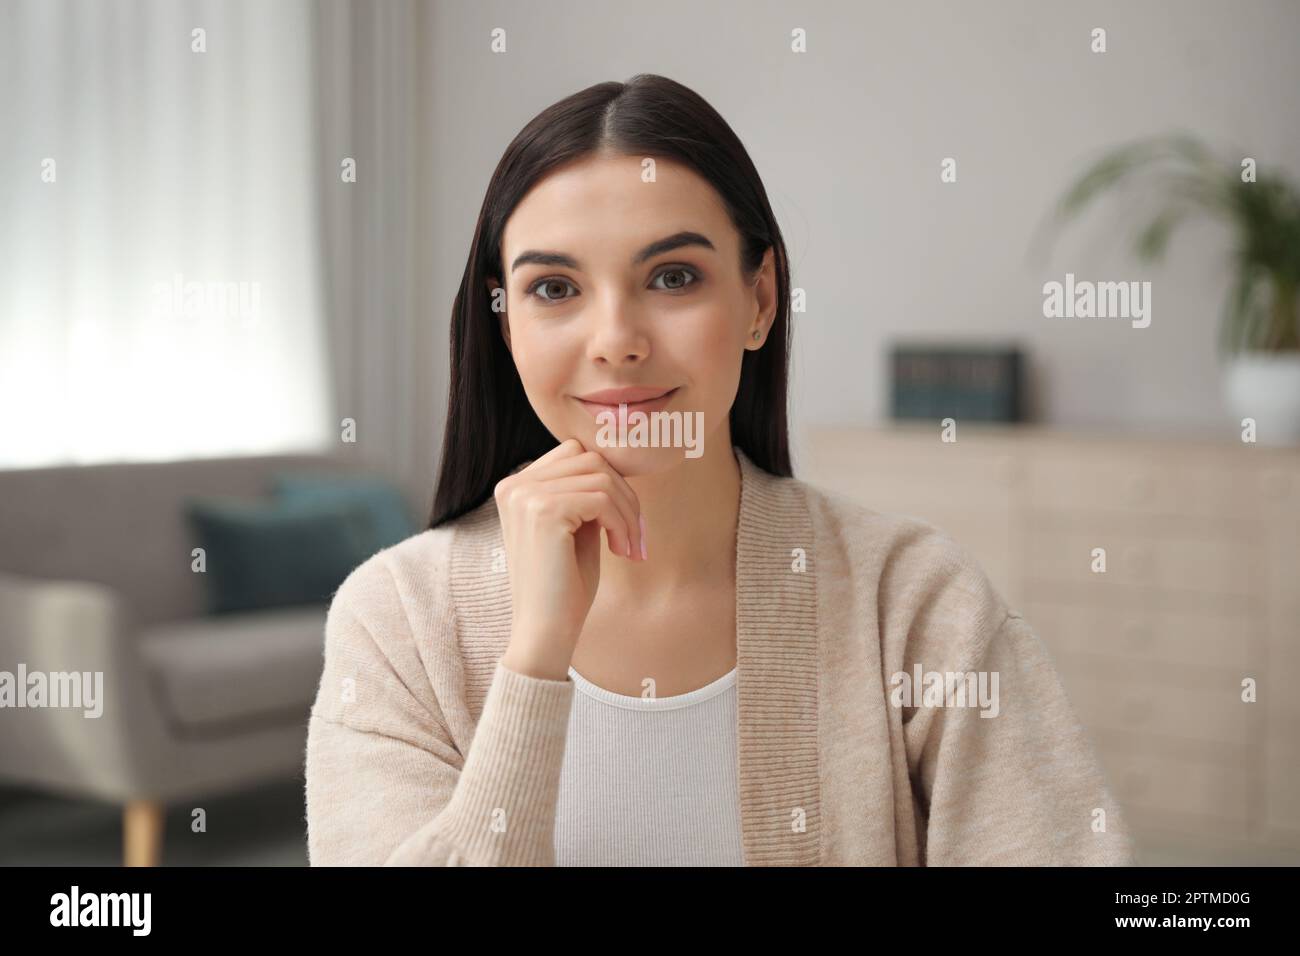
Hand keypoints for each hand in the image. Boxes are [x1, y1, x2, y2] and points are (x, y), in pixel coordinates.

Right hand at [494, 438, 643, 678]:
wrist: (544, 631)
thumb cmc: (564, 586)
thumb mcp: (575, 529)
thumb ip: (586, 494)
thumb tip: (617, 467)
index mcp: (516, 486)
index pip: (575, 454)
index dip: (609, 483)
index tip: (623, 522)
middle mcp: (514, 485)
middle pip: (591, 460)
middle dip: (624, 497)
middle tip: (635, 537)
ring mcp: (525, 495)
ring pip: (602, 477)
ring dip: (627, 512)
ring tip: (629, 547)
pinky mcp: (543, 511)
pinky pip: (602, 498)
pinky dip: (622, 523)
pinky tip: (620, 551)